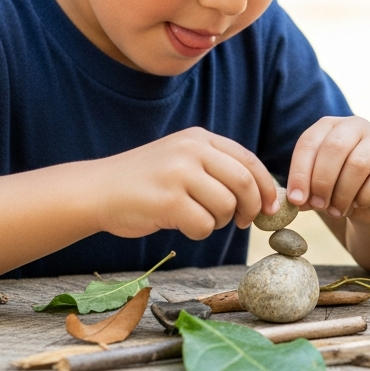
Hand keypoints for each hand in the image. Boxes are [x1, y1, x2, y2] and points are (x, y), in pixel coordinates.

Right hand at [91, 127, 278, 239]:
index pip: (248, 160)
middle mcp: (191, 150)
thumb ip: (218, 168)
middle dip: (250, 207)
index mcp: (199, 138)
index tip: (272, 207)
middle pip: (244, 182)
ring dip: (220, 221)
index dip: (265, 186)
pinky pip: (204, 224)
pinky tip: (182, 224)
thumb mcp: (182, 159)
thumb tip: (264, 195)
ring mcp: (178, 174)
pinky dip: (199, 232)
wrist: (98, 190)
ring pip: (226, 205)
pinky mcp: (167, 201)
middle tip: (243, 221)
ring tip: (200, 218)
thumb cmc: (146, 181)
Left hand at [285, 116, 369, 224]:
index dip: (300, 172)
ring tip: (337, 210)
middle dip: (322, 182)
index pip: (309, 142)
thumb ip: (305, 189)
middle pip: (334, 148)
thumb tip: (296, 200)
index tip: (296, 200)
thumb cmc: (340, 186)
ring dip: (342, 194)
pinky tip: (359, 204)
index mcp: (330, 126)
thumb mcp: (318, 185)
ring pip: (357, 164)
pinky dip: (365, 198)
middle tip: (318, 205)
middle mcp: (356, 126)